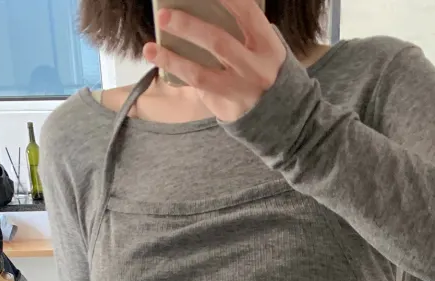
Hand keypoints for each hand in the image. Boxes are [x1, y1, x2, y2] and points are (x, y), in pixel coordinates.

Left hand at [144, 0, 286, 122]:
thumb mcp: (265, 47)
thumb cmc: (266, 70)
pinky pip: (197, 89)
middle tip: (164, 16)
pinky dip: (178, 74)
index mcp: (267, 44)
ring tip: (150, 48)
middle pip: (219, 42)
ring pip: (201, 74)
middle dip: (189, 27)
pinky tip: (161, 63)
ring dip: (172, 59)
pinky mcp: (226, 106)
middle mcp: (255, 67)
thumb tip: (206, 6)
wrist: (284, 117)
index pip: (246, 12)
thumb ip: (244, 29)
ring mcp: (239, 89)